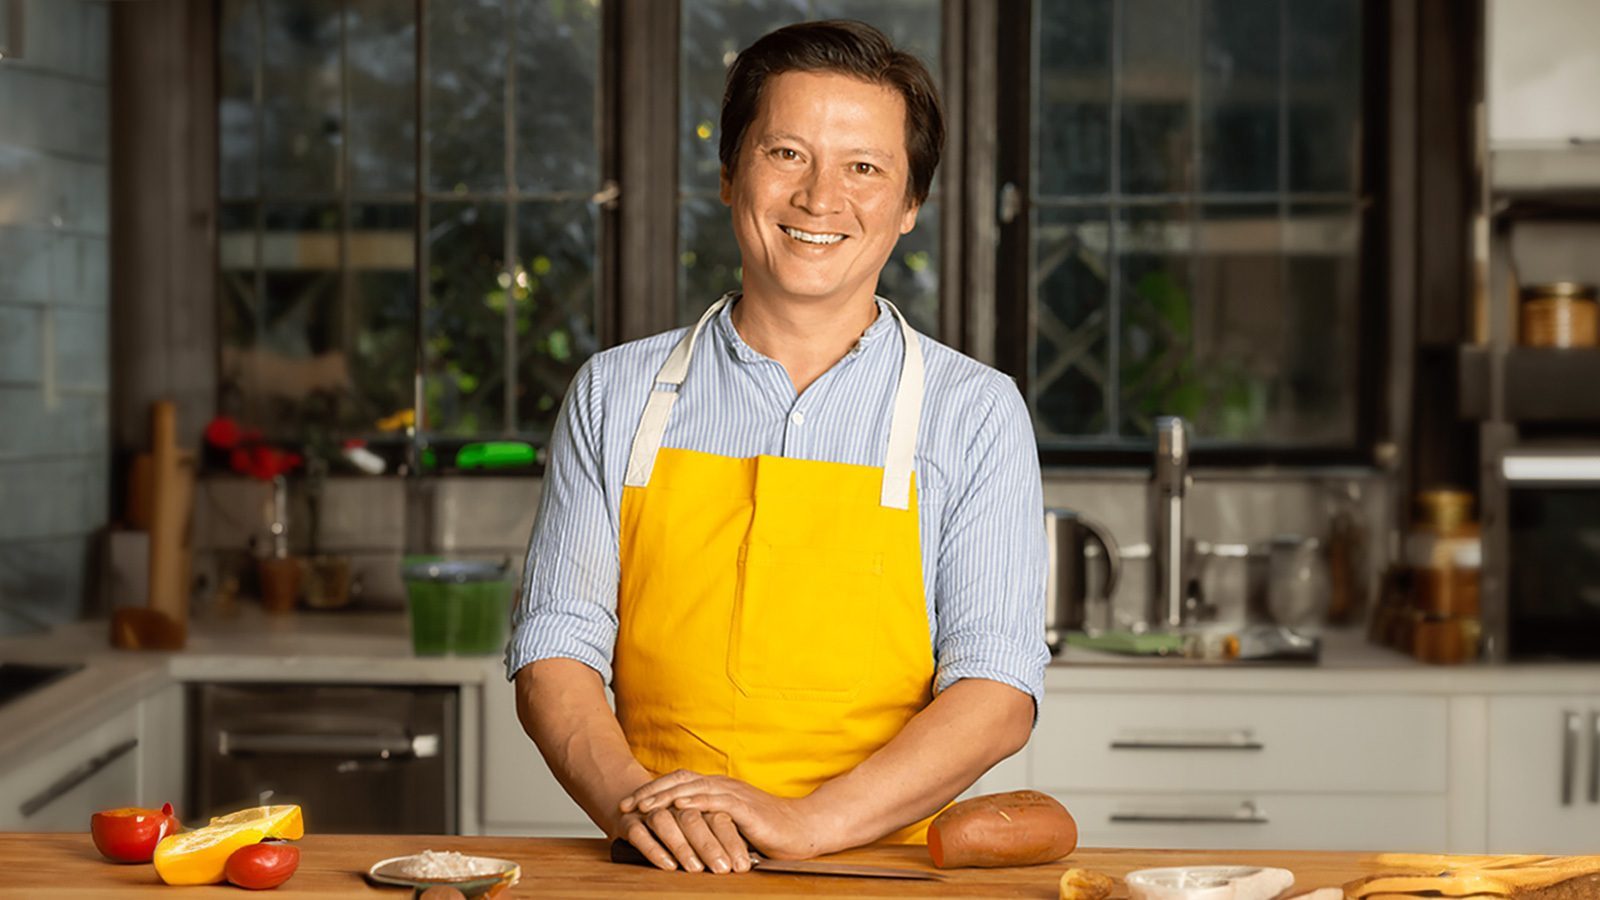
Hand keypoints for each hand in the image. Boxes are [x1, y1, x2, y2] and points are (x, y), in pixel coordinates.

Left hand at [621, 771, 825, 859]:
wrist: (803, 828)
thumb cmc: (769, 831)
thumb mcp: (732, 825)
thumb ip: (711, 823)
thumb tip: (682, 834)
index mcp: (719, 788)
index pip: (680, 781)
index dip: (654, 789)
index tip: (630, 803)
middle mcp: (723, 786)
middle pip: (680, 780)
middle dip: (650, 791)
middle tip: (625, 804)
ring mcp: (734, 794)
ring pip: (693, 788)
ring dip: (665, 795)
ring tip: (643, 804)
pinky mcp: (745, 807)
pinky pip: (716, 801)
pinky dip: (695, 800)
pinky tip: (678, 804)